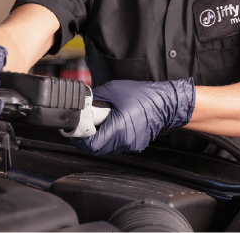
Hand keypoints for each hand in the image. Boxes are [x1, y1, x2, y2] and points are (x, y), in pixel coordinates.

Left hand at [71, 78, 194, 154]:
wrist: (164, 103)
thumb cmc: (142, 95)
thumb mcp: (113, 89)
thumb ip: (95, 97)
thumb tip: (83, 102)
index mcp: (117, 128)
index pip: (91, 145)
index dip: (79, 140)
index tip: (74, 133)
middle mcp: (124, 140)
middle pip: (97, 150)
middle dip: (88, 140)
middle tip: (84, 128)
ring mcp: (131, 144)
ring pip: (107, 149)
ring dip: (100, 141)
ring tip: (100, 125)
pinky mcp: (136, 145)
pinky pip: (118, 146)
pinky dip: (112, 139)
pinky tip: (114, 126)